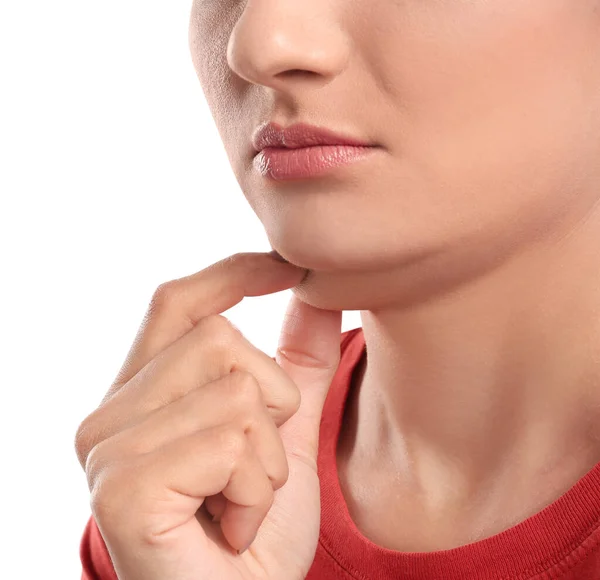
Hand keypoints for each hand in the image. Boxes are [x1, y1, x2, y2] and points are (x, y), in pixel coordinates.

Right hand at [75, 251, 342, 579]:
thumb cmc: (254, 526)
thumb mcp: (284, 432)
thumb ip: (298, 361)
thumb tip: (316, 291)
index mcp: (140, 392)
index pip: (179, 300)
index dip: (235, 272)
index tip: (290, 266)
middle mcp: (109, 413)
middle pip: (221, 340)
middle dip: (271, 405)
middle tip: (252, 468)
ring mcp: (109, 449)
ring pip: (234, 392)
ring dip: (267, 457)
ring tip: (240, 500)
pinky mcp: (123, 488)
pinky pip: (229, 443)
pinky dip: (255, 489)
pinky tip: (232, 527)